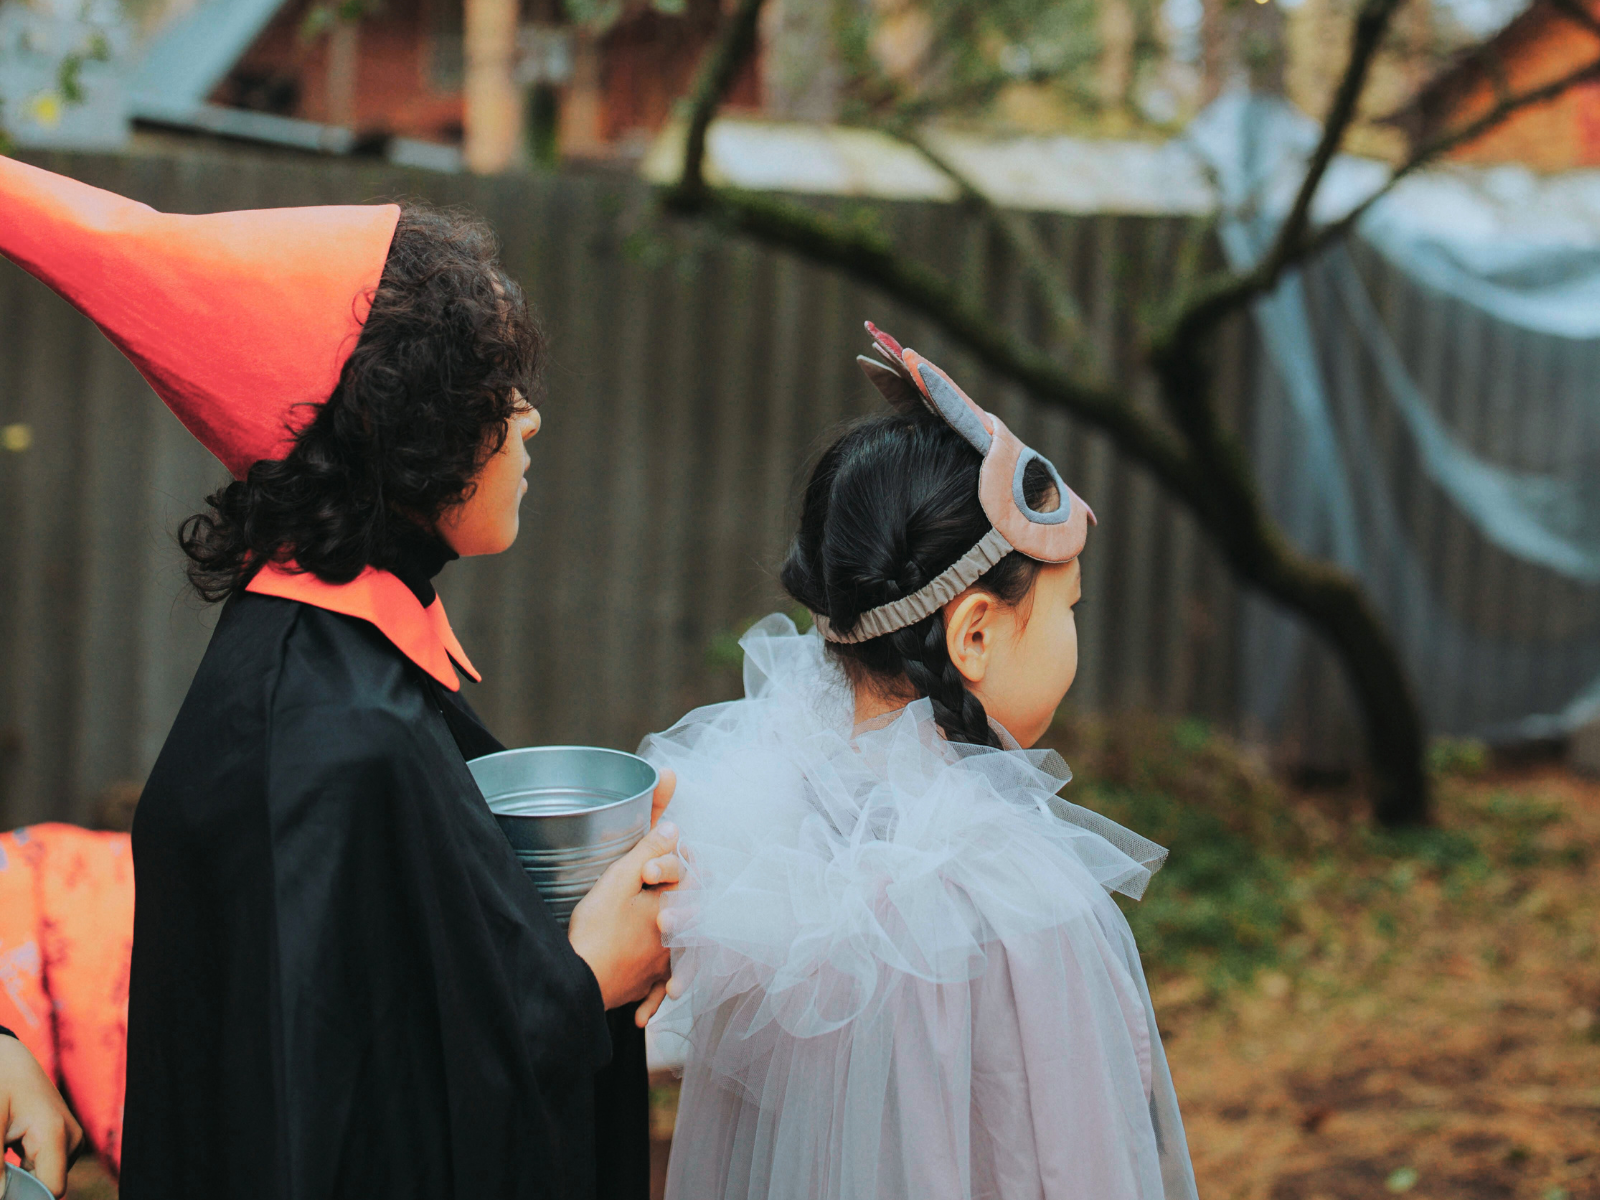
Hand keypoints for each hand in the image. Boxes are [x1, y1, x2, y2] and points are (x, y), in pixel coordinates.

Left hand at [0, 1036, 81, 1197]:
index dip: (25, 1197)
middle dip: (20, 1186)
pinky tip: (11, 1148)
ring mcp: (71, 1138)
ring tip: (5, 1150)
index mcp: (55, 1133)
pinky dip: (26, 1167)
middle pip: (48, 1185)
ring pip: (46, 1177)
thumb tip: (2, 1195)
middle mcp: (71, 1138)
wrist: (11, 1060)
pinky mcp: (65, 1138)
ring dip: (22, 1176)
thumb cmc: (0, 1084)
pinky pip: (46, 1166)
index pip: (52, 1189)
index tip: (4, 1189)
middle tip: (2, 1162)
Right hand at [568, 770, 682, 1011]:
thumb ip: (648, 851)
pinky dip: (657, 992)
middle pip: (692, 914)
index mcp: (674, 908)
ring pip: (682, 953)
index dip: (682, 863)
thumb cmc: (599, 929)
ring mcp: (661, 965)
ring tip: (668, 935)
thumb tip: (674, 829)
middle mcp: (675, 938)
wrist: (582, 979)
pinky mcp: (644, 984)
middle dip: (683, 900)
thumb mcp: (621, 879)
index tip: (666, 858)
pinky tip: (654, 1000)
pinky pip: (658, 989)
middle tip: (667, 891)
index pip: (693, 879)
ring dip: (679, 945)